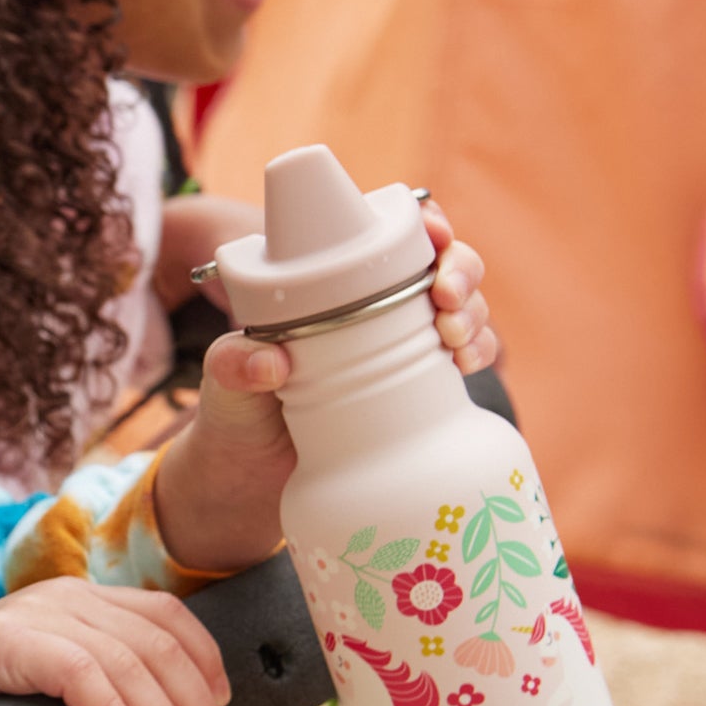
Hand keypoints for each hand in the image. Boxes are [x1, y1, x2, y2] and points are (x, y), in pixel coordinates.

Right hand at [0, 576, 229, 705]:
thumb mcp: (52, 684)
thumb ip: (99, 685)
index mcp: (85, 600)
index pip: (165, 614)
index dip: (203, 658)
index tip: (224, 705)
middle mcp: (68, 596)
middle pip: (154, 640)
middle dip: (191, 700)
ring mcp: (36, 613)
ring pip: (123, 658)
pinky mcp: (4, 640)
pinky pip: (75, 669)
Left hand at [152, 201, 497, 571]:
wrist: (258, 483)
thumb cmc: (238, 413)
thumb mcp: (225, 381)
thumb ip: (233, 364)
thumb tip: (271, 362)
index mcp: (333, 281)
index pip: (390, 231)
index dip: (424, 222)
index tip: (433, 234)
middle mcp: (376, 304)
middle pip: (442, 263)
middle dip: (461, 269)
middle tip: (447, 298)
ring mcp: (405, 344)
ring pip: (463, 307)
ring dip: (475, 313)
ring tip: (455, 338)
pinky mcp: (424, 387)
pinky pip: (468, 356)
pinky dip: (479, 352)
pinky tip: (468, 365)